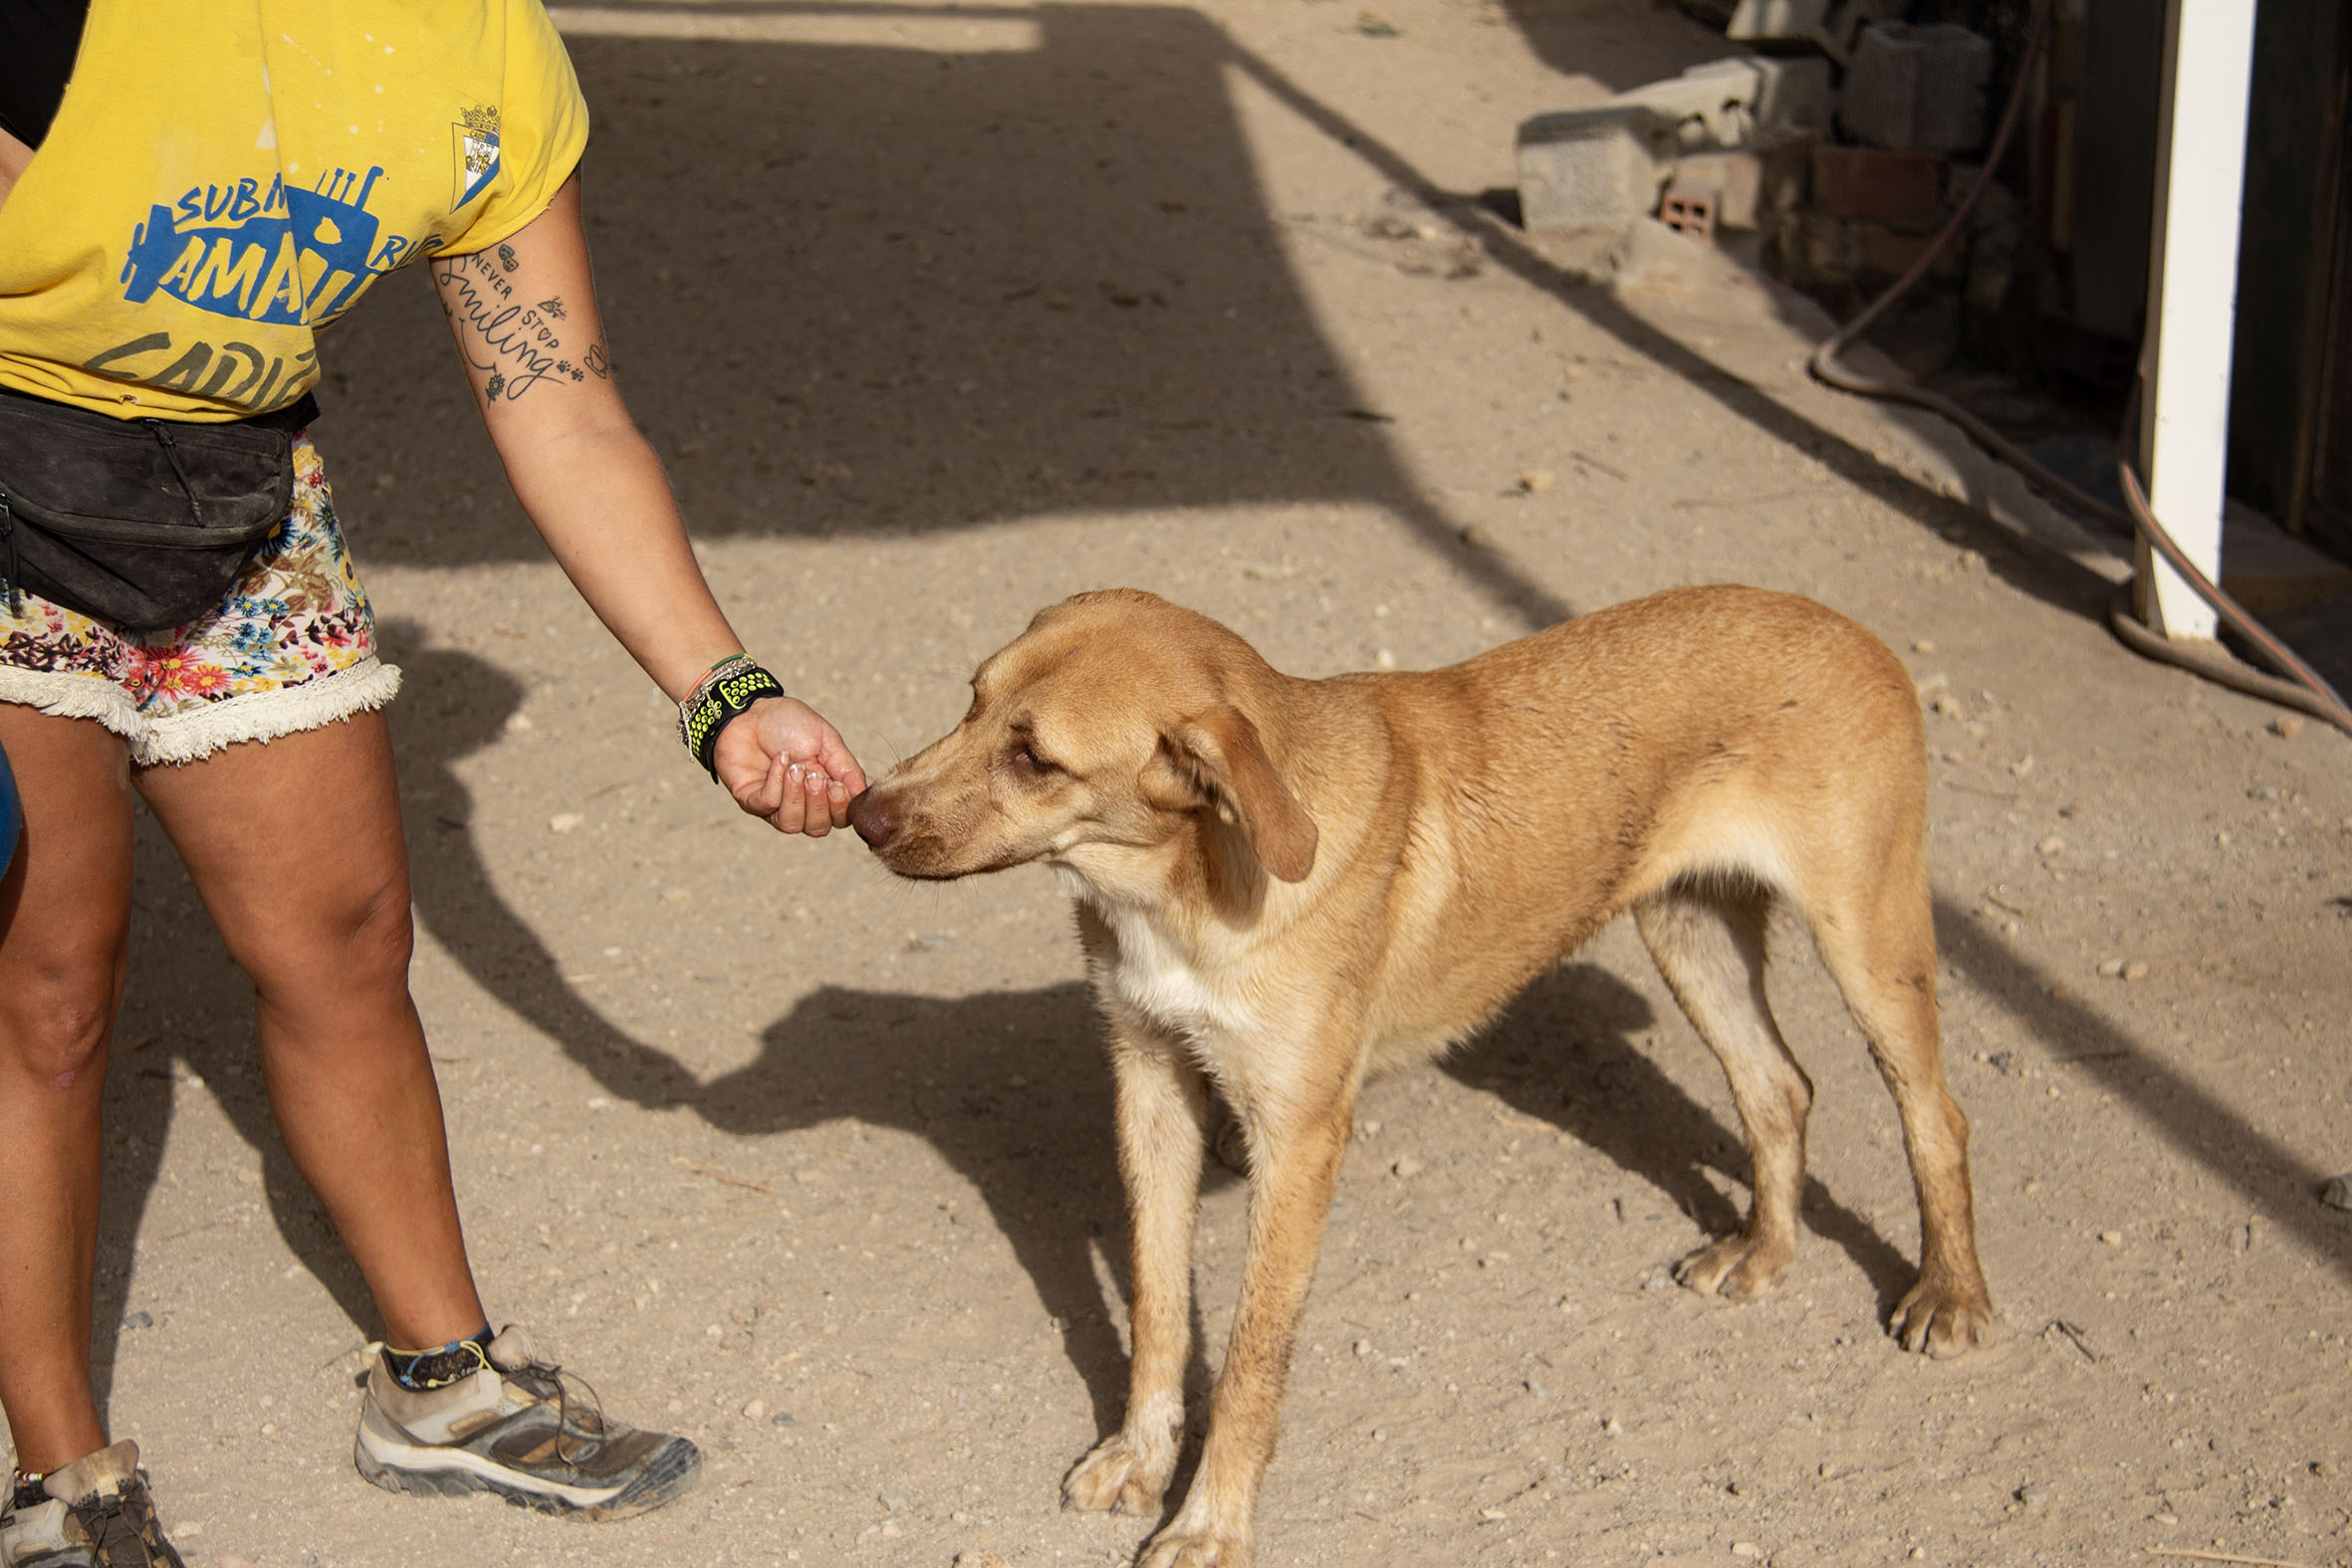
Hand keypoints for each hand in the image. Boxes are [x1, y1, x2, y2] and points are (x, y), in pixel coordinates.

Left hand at [713, 696, 866, 836]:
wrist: (751, 710)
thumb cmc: (790, 723)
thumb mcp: (828, 741)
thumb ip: (847, 769)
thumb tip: (863, 795)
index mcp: (823, 790)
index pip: (839, 818)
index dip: (840, 808)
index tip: (837, 785)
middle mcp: (800, 802)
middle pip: (817, 828)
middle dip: (819, 804)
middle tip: (815, 776)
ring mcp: (774, 804)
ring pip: (792, 825)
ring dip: (797, 797)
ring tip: (795, 769)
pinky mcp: (750, 800)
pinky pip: (767, 805)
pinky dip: (776, 783)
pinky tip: (779, 760)